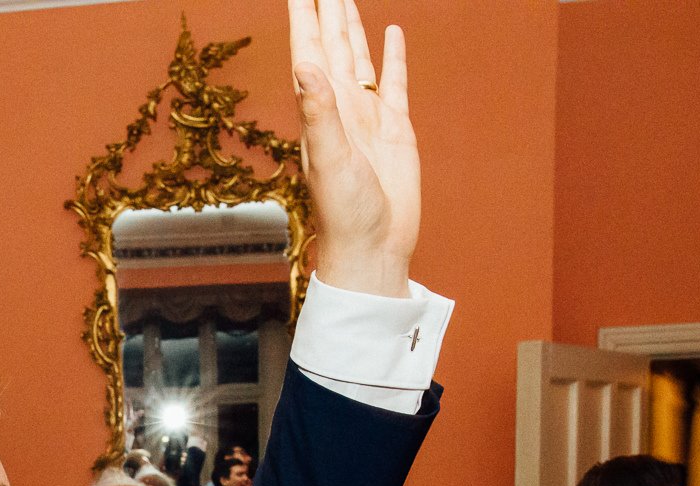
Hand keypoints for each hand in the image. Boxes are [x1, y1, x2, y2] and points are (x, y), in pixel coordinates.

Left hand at [288, 0, 418, 295]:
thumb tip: (305, 65)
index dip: (303, 17)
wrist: (373, 248)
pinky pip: (394, 83)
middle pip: (332, 46)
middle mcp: (341, 108)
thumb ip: (319, 112)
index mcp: (321, 112)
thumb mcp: (330, 160)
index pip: (308, 51)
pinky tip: (391, 35)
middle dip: (326, 10)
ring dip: (351, 26)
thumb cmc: (345, 214)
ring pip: (358, 58)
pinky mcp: (396, 129)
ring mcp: (369, 117)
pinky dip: (392, 57)